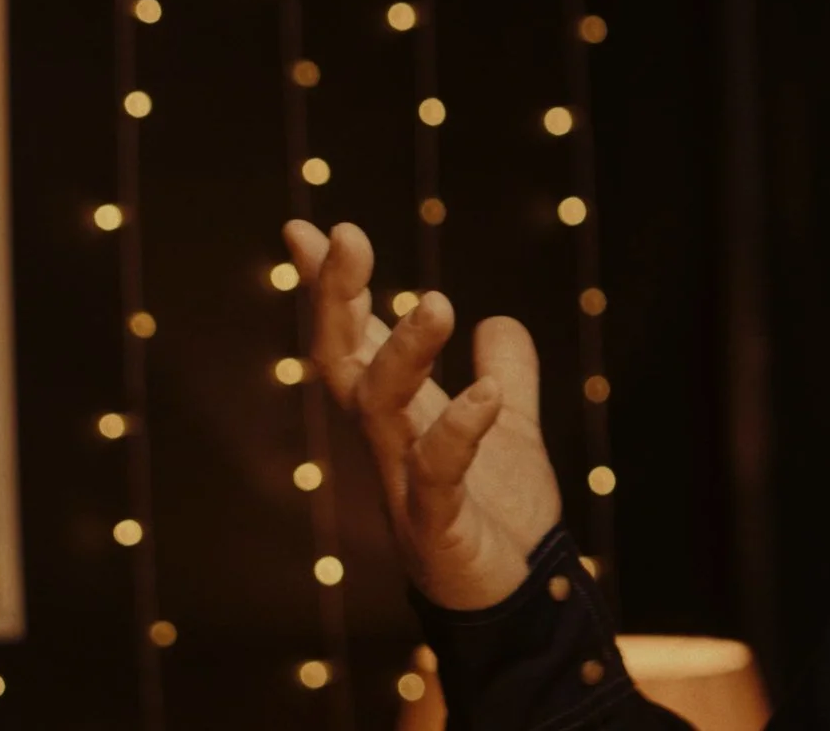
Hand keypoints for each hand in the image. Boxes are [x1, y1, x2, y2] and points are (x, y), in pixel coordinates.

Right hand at [283, 221, 563, 610]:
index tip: (307, 228)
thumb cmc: (499, 519)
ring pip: (379, 410)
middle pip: (344, 363)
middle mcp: (389, 444)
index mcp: (401, 415)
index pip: (355, 340)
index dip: (333, 288)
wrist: (522, 601)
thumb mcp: (513, 430)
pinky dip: (457, 434)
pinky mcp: (437, 528)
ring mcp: (404, 485)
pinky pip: (436, 476)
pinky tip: (487, 397)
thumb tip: (500, 320)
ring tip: (437, 301)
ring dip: (403, 353)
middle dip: (338, 301)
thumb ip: (509, 371)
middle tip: (347, 238)